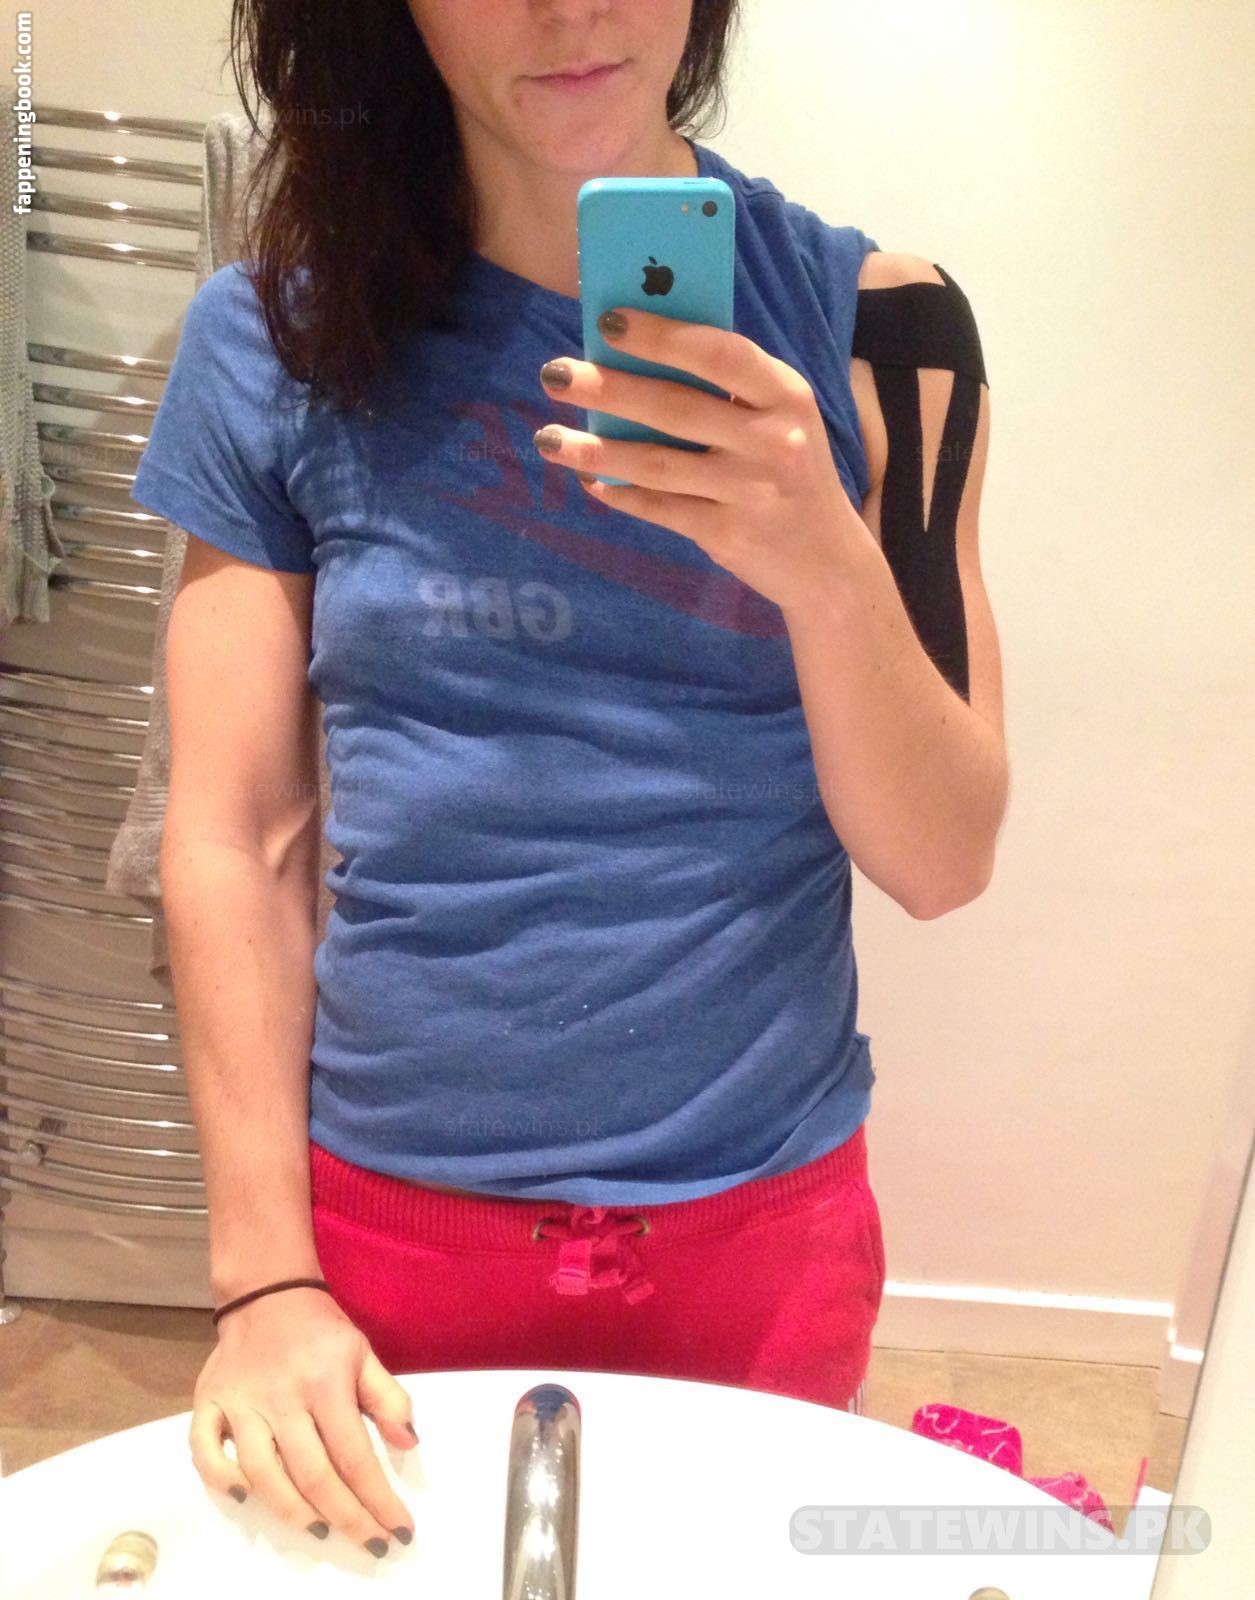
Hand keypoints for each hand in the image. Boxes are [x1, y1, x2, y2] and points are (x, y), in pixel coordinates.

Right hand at [188, 1286, 417, 1559]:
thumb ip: (388, 1398)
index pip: (354, 1456)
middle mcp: (283, 1396)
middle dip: (344, 1517)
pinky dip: (220, 1477)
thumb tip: (408, 1444)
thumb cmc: (320, 1331)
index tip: (397, 1530)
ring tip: (320, 1529)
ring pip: (261, 1470)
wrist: (267, 1293)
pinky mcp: (209, 1401)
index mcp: (326, 1383)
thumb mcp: (364, 1354)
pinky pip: (205, 1448)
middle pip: (312, 1473)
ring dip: (290, 1509)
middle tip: (367, 1542)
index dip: (377, 1499)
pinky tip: (244, 1496)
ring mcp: (241, 1400)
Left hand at [534, 306, 868, 615]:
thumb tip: (638, 352)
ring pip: (657, 464)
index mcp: (786, 395)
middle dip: (608, 389)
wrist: (828, 563)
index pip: (720, 354)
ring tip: (548, 438)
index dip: (662, 336)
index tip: (609, 322)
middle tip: (555, 374)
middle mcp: (772, 440)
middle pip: (675, 407)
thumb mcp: (782, 420)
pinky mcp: (727, 534)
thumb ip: (730, 389)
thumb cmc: (791, 473)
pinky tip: (591, 482)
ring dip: (596, 450)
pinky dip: (622, 494)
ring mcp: (749, 492)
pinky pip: (660, 508)